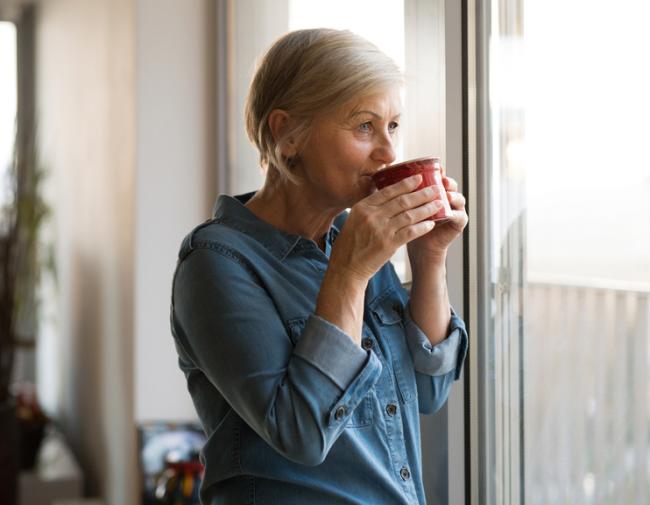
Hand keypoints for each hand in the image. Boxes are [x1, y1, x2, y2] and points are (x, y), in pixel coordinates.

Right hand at [328, 174, 443, 282]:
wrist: (346, 268)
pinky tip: (431, 224)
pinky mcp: (388, 244)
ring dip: (426, 209)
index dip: (406, 184)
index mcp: (362, 207)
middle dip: (422, 193)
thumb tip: (386, 196)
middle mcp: (371, 216)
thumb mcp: (353, 220)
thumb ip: (368, 208)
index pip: (388, 191)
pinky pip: (410, 232)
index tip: (419, 178)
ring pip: (409, 215)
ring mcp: (380, 230)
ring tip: (438, 204)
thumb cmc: (349, 245)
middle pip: (402, 201)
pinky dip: (422, 227)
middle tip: (436, 189)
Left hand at [407, 169, 467, 263]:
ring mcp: (455, 210)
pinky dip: (455, 214)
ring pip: (458, 198)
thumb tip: (380, 178)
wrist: (418, 247)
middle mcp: (446, 198)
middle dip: (446, 181)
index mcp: (434, 192)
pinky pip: (460, 216)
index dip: (436, 171)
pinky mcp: (458, 224)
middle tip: (442, 179)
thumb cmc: (409, 226)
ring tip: (446, 194)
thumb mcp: (403, 208)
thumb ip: (399, 194)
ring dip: (453, 195)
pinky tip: (449, 212)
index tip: (431, 167)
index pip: (438, 177)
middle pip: (451, 185)